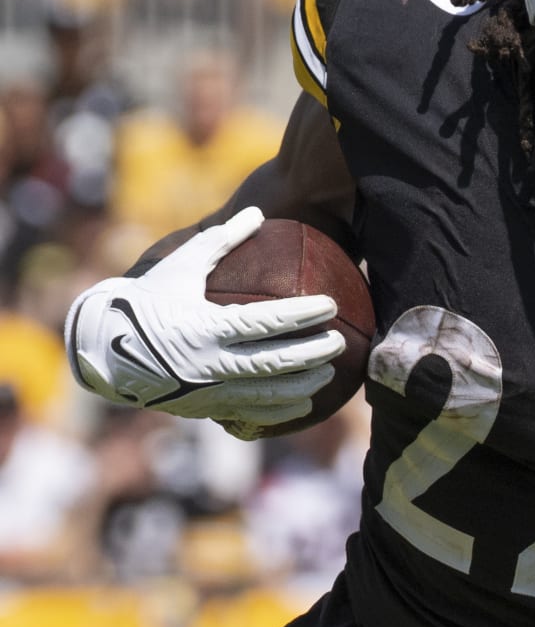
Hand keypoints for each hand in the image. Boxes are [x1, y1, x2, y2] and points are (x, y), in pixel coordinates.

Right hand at [66, 207, 343, 428]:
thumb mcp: (179, 266)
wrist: (101, 348)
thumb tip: (257, 211)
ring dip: (303, 385)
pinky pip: (249, 414)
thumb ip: (220, 240)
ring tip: (329, 373)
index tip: (330, 305)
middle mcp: (208, 363)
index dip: (301, 314)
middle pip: (274, 362)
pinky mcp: (204, 408)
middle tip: (340, 341)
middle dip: (313, 353)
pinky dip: (279, 411)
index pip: (265, 322)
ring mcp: (207, 390)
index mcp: (205, 326)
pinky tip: (305, 403)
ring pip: (266, 394)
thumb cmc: (147, 299)